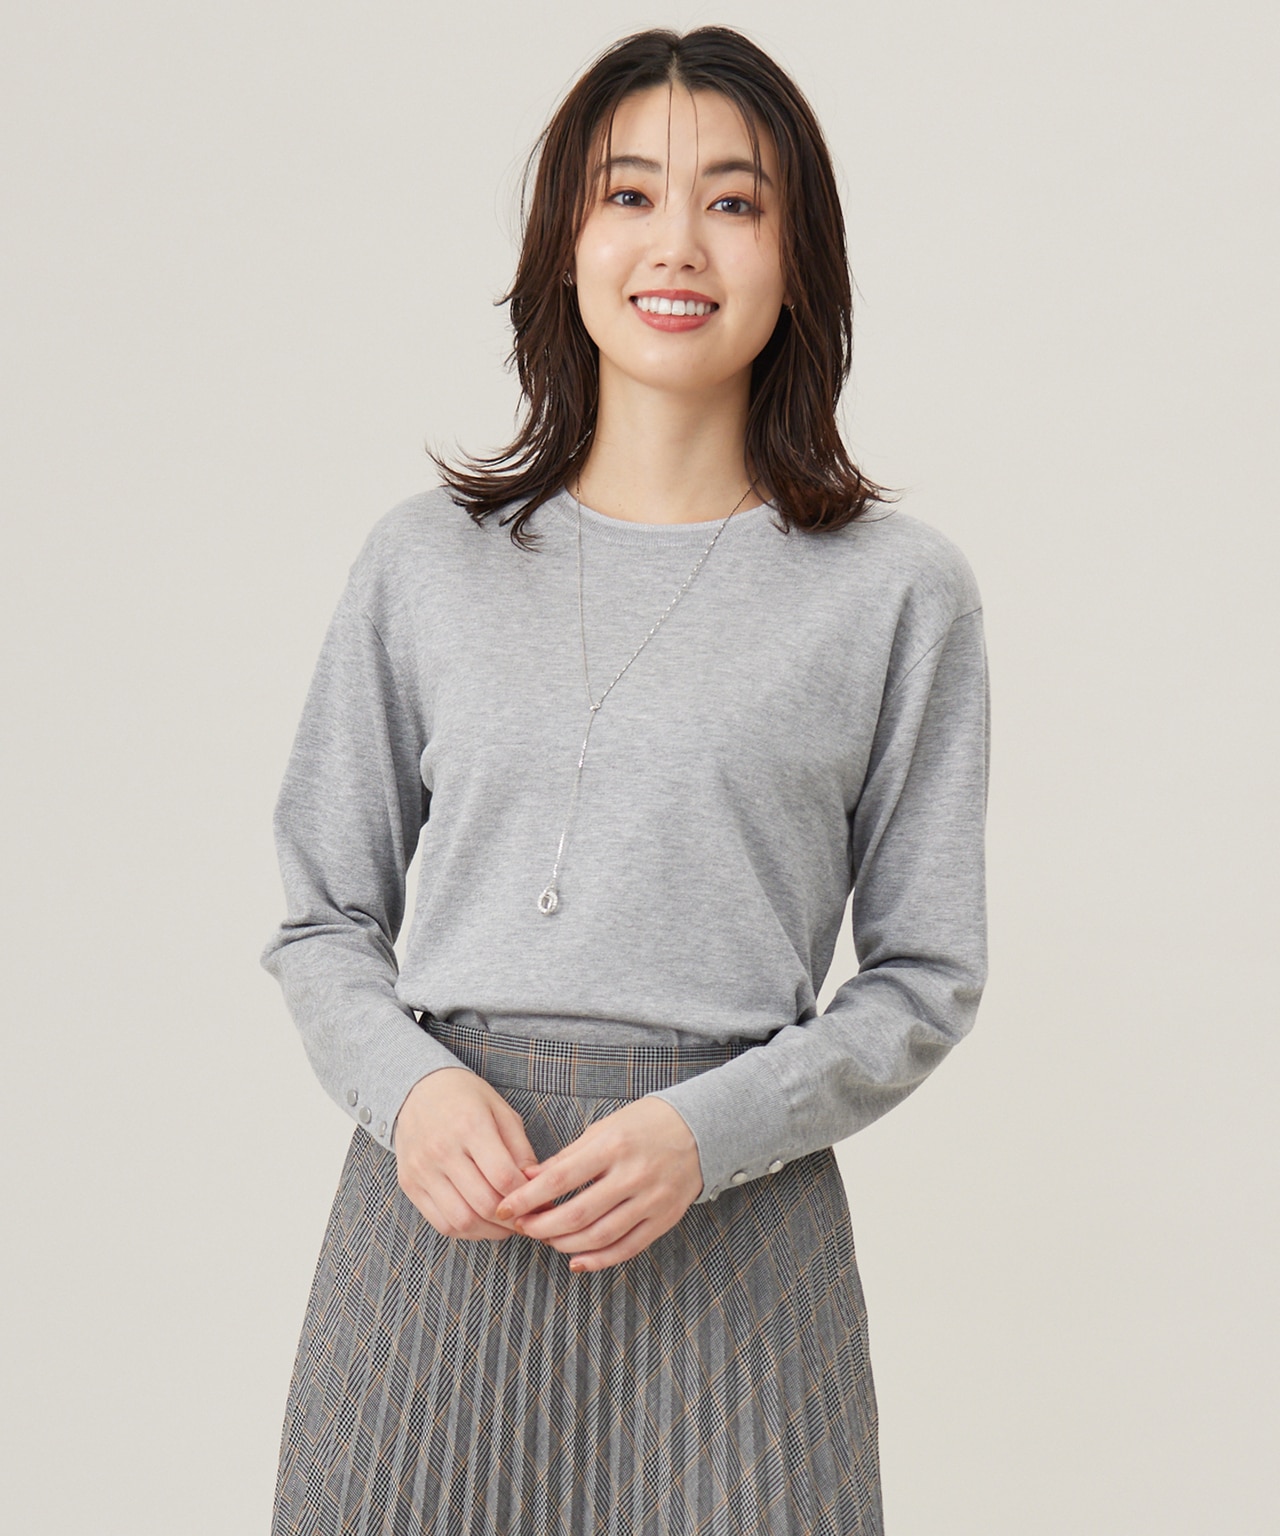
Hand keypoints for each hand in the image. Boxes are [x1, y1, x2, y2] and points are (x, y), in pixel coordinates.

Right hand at [394, 1067, 539, 1240]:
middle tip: (529, 1219)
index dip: (527, 1197)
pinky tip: (482, 1223)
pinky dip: (467, 1231)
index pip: (503, 1177)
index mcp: (470, 1125)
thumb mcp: (501, 1111)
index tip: (542, 1201)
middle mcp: (442, 1149)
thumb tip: (537, 1188)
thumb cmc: (466, 1098)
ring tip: (507, 1225)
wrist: (417, 1090)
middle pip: (484, 1203)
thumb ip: (520, 1150)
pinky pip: (441, 1223)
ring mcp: (422, 1169)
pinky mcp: (410, 1184)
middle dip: (513, 1219)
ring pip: (462, 1220)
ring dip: (491, 1231)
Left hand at [492, 1097, 702, 1271]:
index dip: (527, 1198)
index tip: (504, 1208)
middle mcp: (633, 1174)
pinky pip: (627, 1248)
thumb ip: (566, 1157)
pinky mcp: (664, 1219)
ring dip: (564, 1244)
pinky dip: (599, 1260)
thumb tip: (527, 1179)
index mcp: (613, 1145)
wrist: (699, 1130)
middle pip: (577, 1214)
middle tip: (522, 1227)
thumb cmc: (643, 1125)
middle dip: (541, 1226)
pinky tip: (577, 1261)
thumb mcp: (603, 1129)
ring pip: (599, 1236)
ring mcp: (651, 1200)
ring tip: (546, 1239)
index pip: (560, 1178)